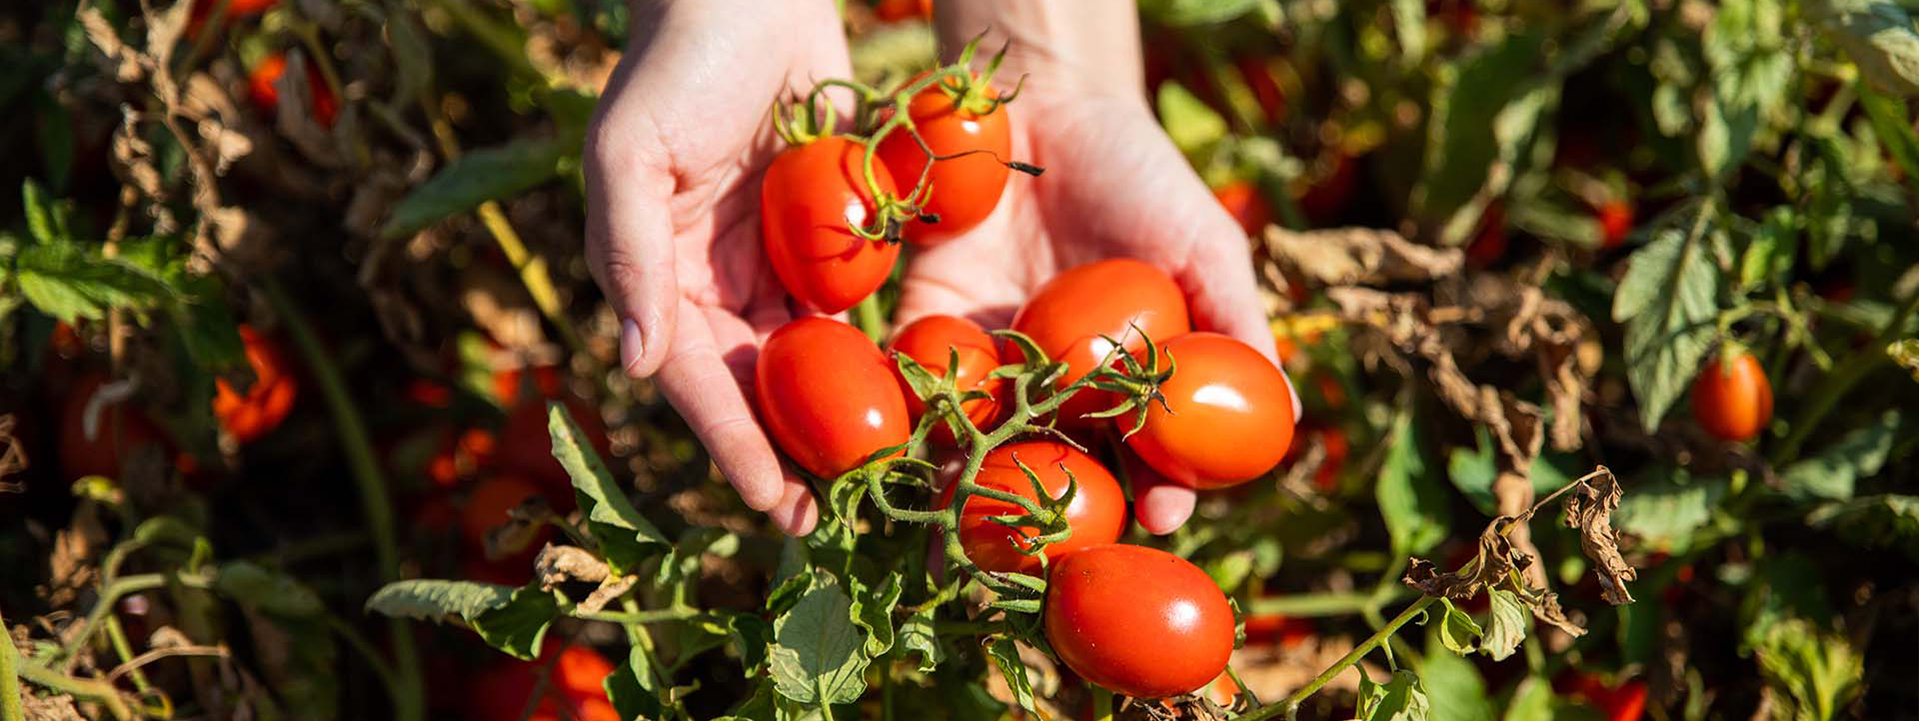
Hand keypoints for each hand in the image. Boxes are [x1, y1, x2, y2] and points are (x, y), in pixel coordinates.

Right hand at [584, 0, 848, 535]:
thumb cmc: (678, 62)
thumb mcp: (631, 150)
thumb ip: (629, 255)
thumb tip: (638, 367)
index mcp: (659, 275)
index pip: (696, 378)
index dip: (730, 442)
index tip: (769, 503)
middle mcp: (713, 282)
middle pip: (755, 386)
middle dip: (787, 455)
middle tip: (833, 522)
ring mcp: (774, 263)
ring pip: (807, 361)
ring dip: (835, 422)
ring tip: (878, 483)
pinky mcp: (829, 237)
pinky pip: (852, 308)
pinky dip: (874, 354)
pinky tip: (913, 401)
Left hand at [897, 2, 1296, 533]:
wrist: (1052, 102)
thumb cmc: (1142, 177)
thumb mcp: (1203, 244)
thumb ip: (1237, 321)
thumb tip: (1287, 414)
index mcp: (1128, 384)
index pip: (1145, 456)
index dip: (1156, 489)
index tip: (1164, 512)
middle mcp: (1059, 390)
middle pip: (1062, 466)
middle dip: (1061, 511)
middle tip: (1062, 546)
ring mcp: (994, 363)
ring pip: (988, 439)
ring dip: (979, 482)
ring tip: (977, 515)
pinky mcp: (928, 323)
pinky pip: (919, 377)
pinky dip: (915, 410)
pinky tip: (916, 439)